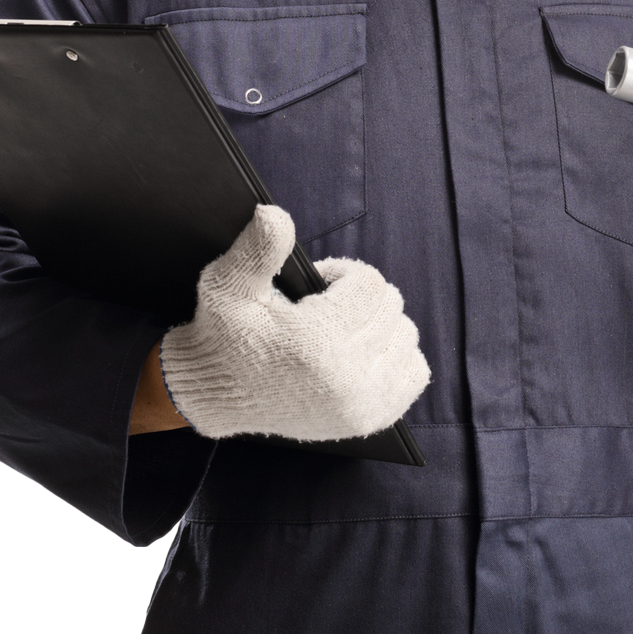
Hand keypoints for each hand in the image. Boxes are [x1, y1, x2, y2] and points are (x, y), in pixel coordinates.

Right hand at [159, 205, 430, 441]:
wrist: (217, 394)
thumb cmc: (224, 335)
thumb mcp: (227, 286)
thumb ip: (256, 250)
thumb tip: (272, 214)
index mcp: (315, 343)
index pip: (369, 283)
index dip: (344, 273)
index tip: (319, 284)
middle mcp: (345, 378)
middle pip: (390, 306)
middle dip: (361, 296)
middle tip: (327, 306)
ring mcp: (361, 404)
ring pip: (405, 334)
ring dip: (380, 323)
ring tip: (341, 329)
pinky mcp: (369, 419)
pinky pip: (415, 372)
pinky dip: (398, 356)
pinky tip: (366, 351)